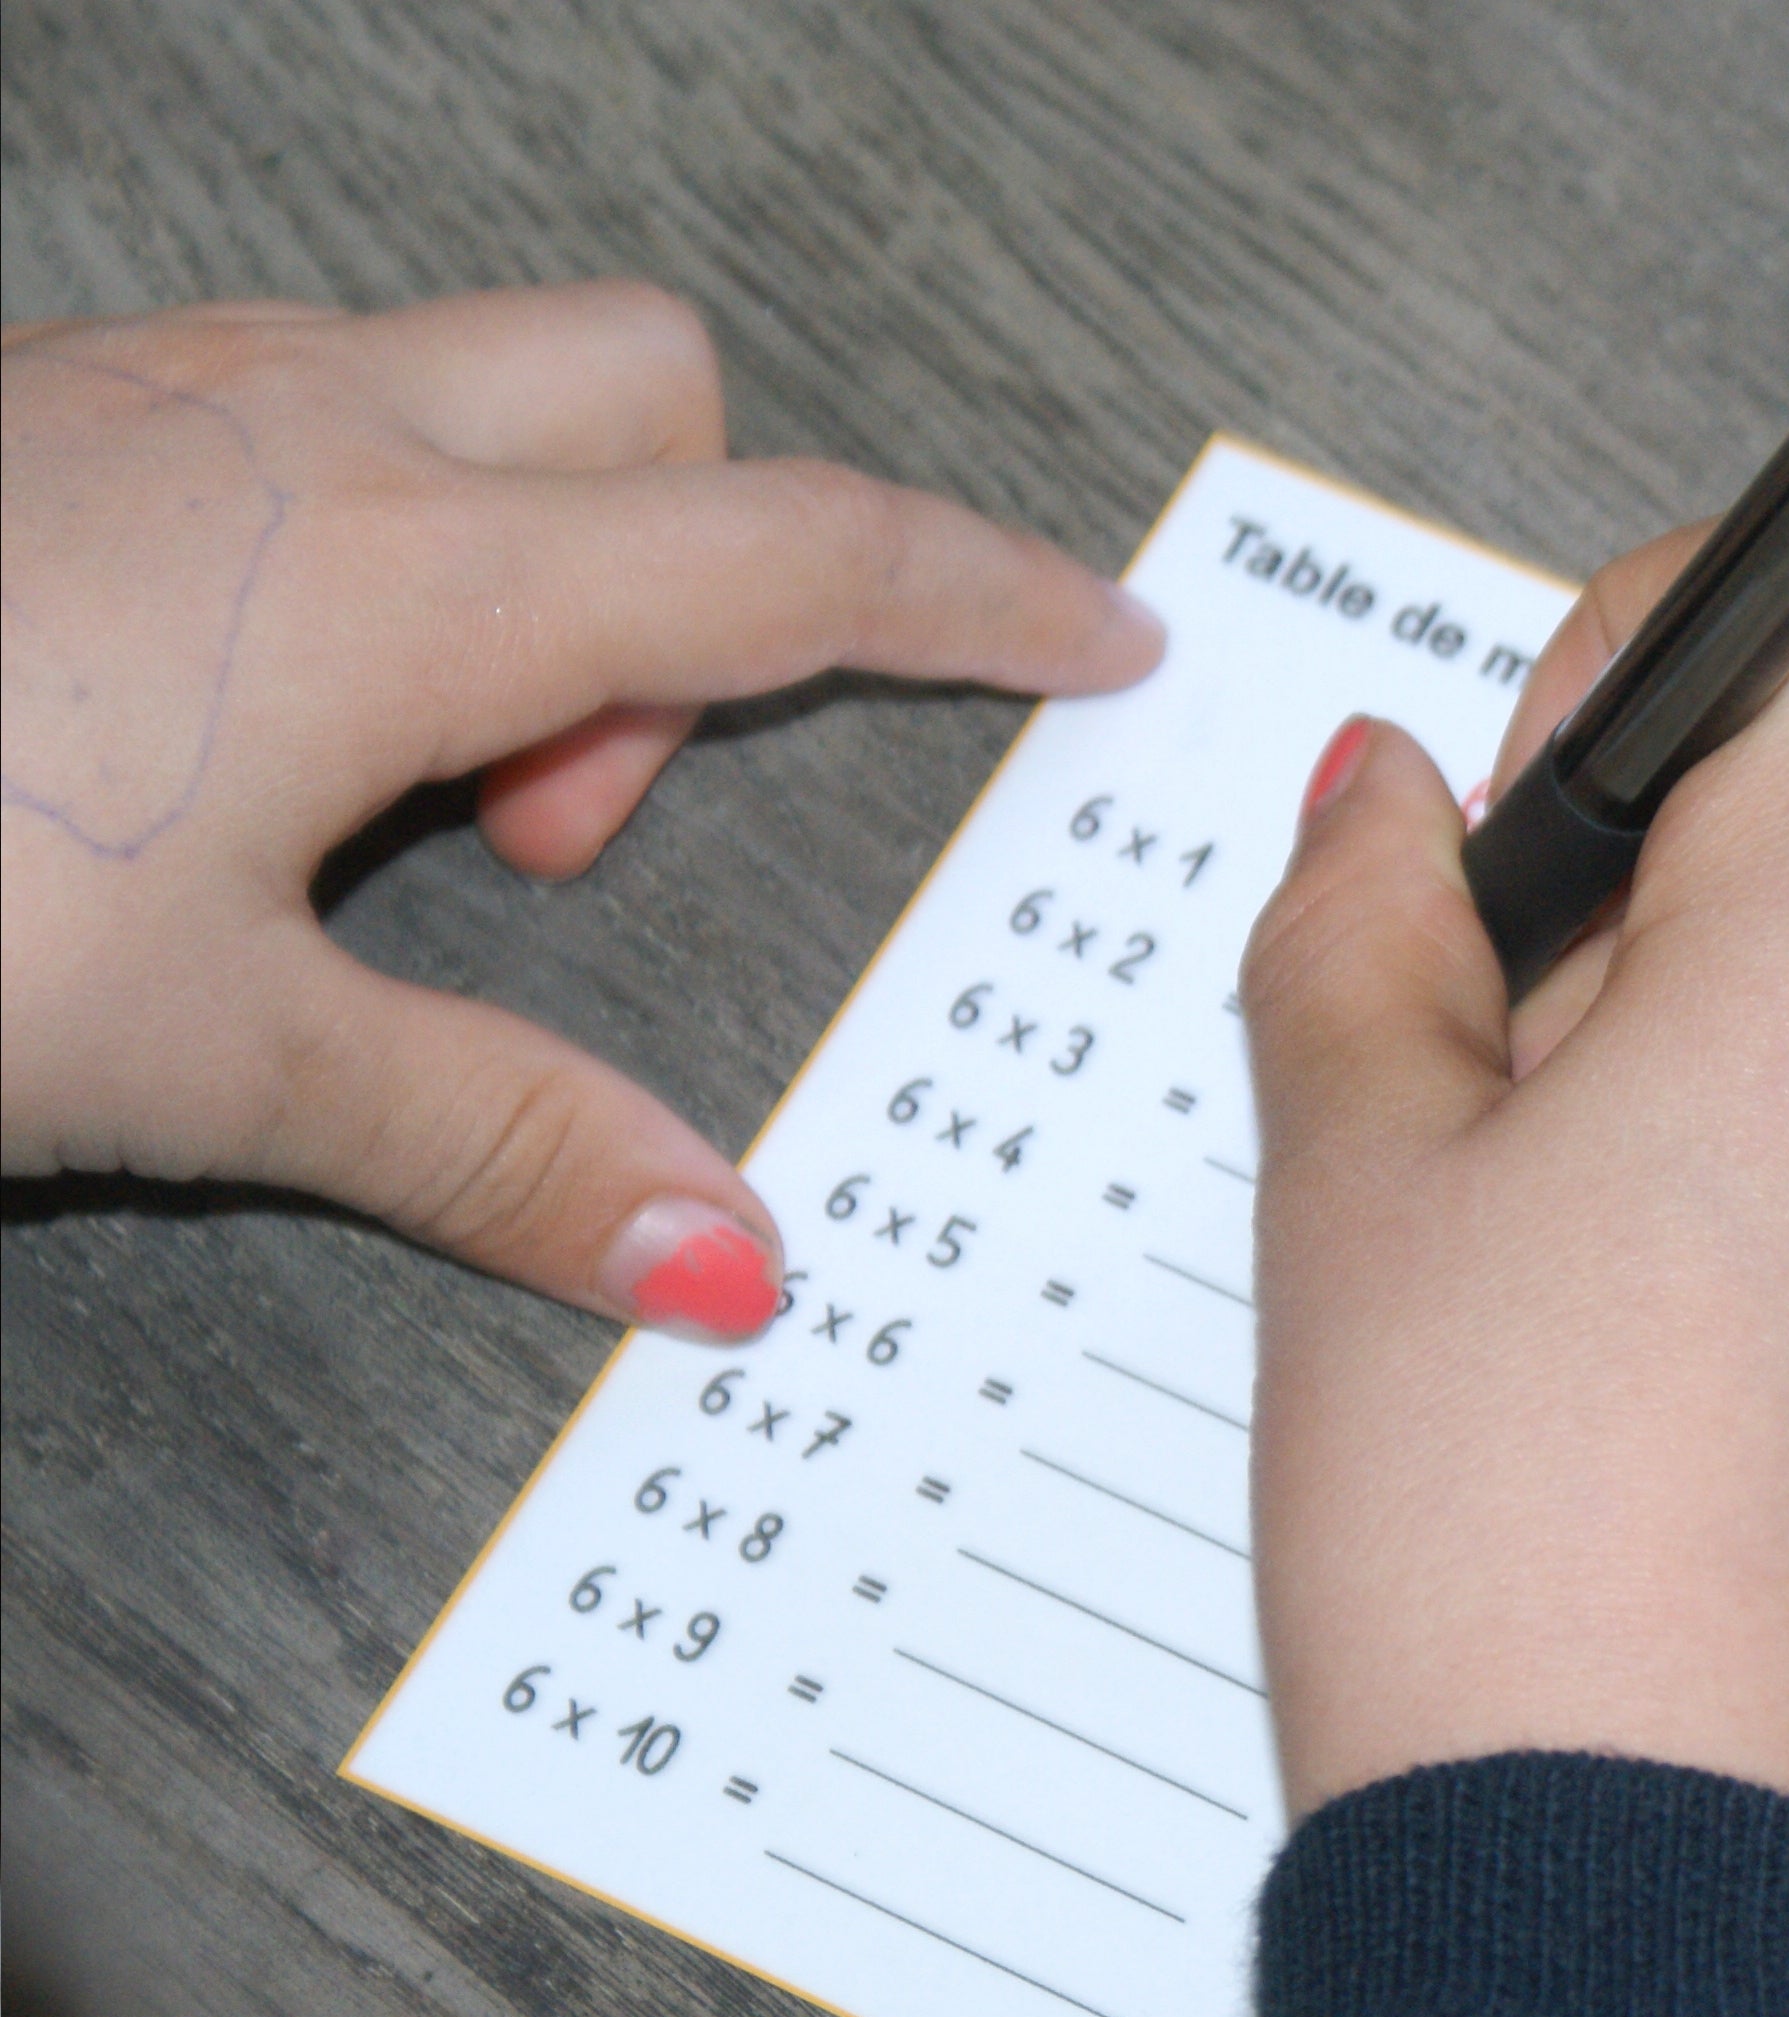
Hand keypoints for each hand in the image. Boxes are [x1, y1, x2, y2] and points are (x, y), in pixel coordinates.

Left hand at [0, 286, 1161, 1336]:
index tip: (1093, 633)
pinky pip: (293, 416)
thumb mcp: (206, 1059)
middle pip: (649, 390)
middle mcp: (301, 431)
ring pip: (465, 393)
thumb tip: (733, 1264)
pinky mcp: (37, 412)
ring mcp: (153, 391)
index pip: (790, 552)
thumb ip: (499, 1140)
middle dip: (698, 571)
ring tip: (381, 809)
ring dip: (517, 571)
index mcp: (403, 578)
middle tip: (563, 821)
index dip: (970, 592)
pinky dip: (351, 547)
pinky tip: (209, 734)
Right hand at [1241, 538, 1788, 1891]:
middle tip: (1560, 967)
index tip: (1541, 791)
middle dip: (1759, 771)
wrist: (1663, 1896)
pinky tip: (1722, 1270)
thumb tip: (1389, 799)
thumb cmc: (1501, 1550)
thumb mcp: (1355, 1186)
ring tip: (1622, 1148)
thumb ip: (1368, 924)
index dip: (1649, 647)